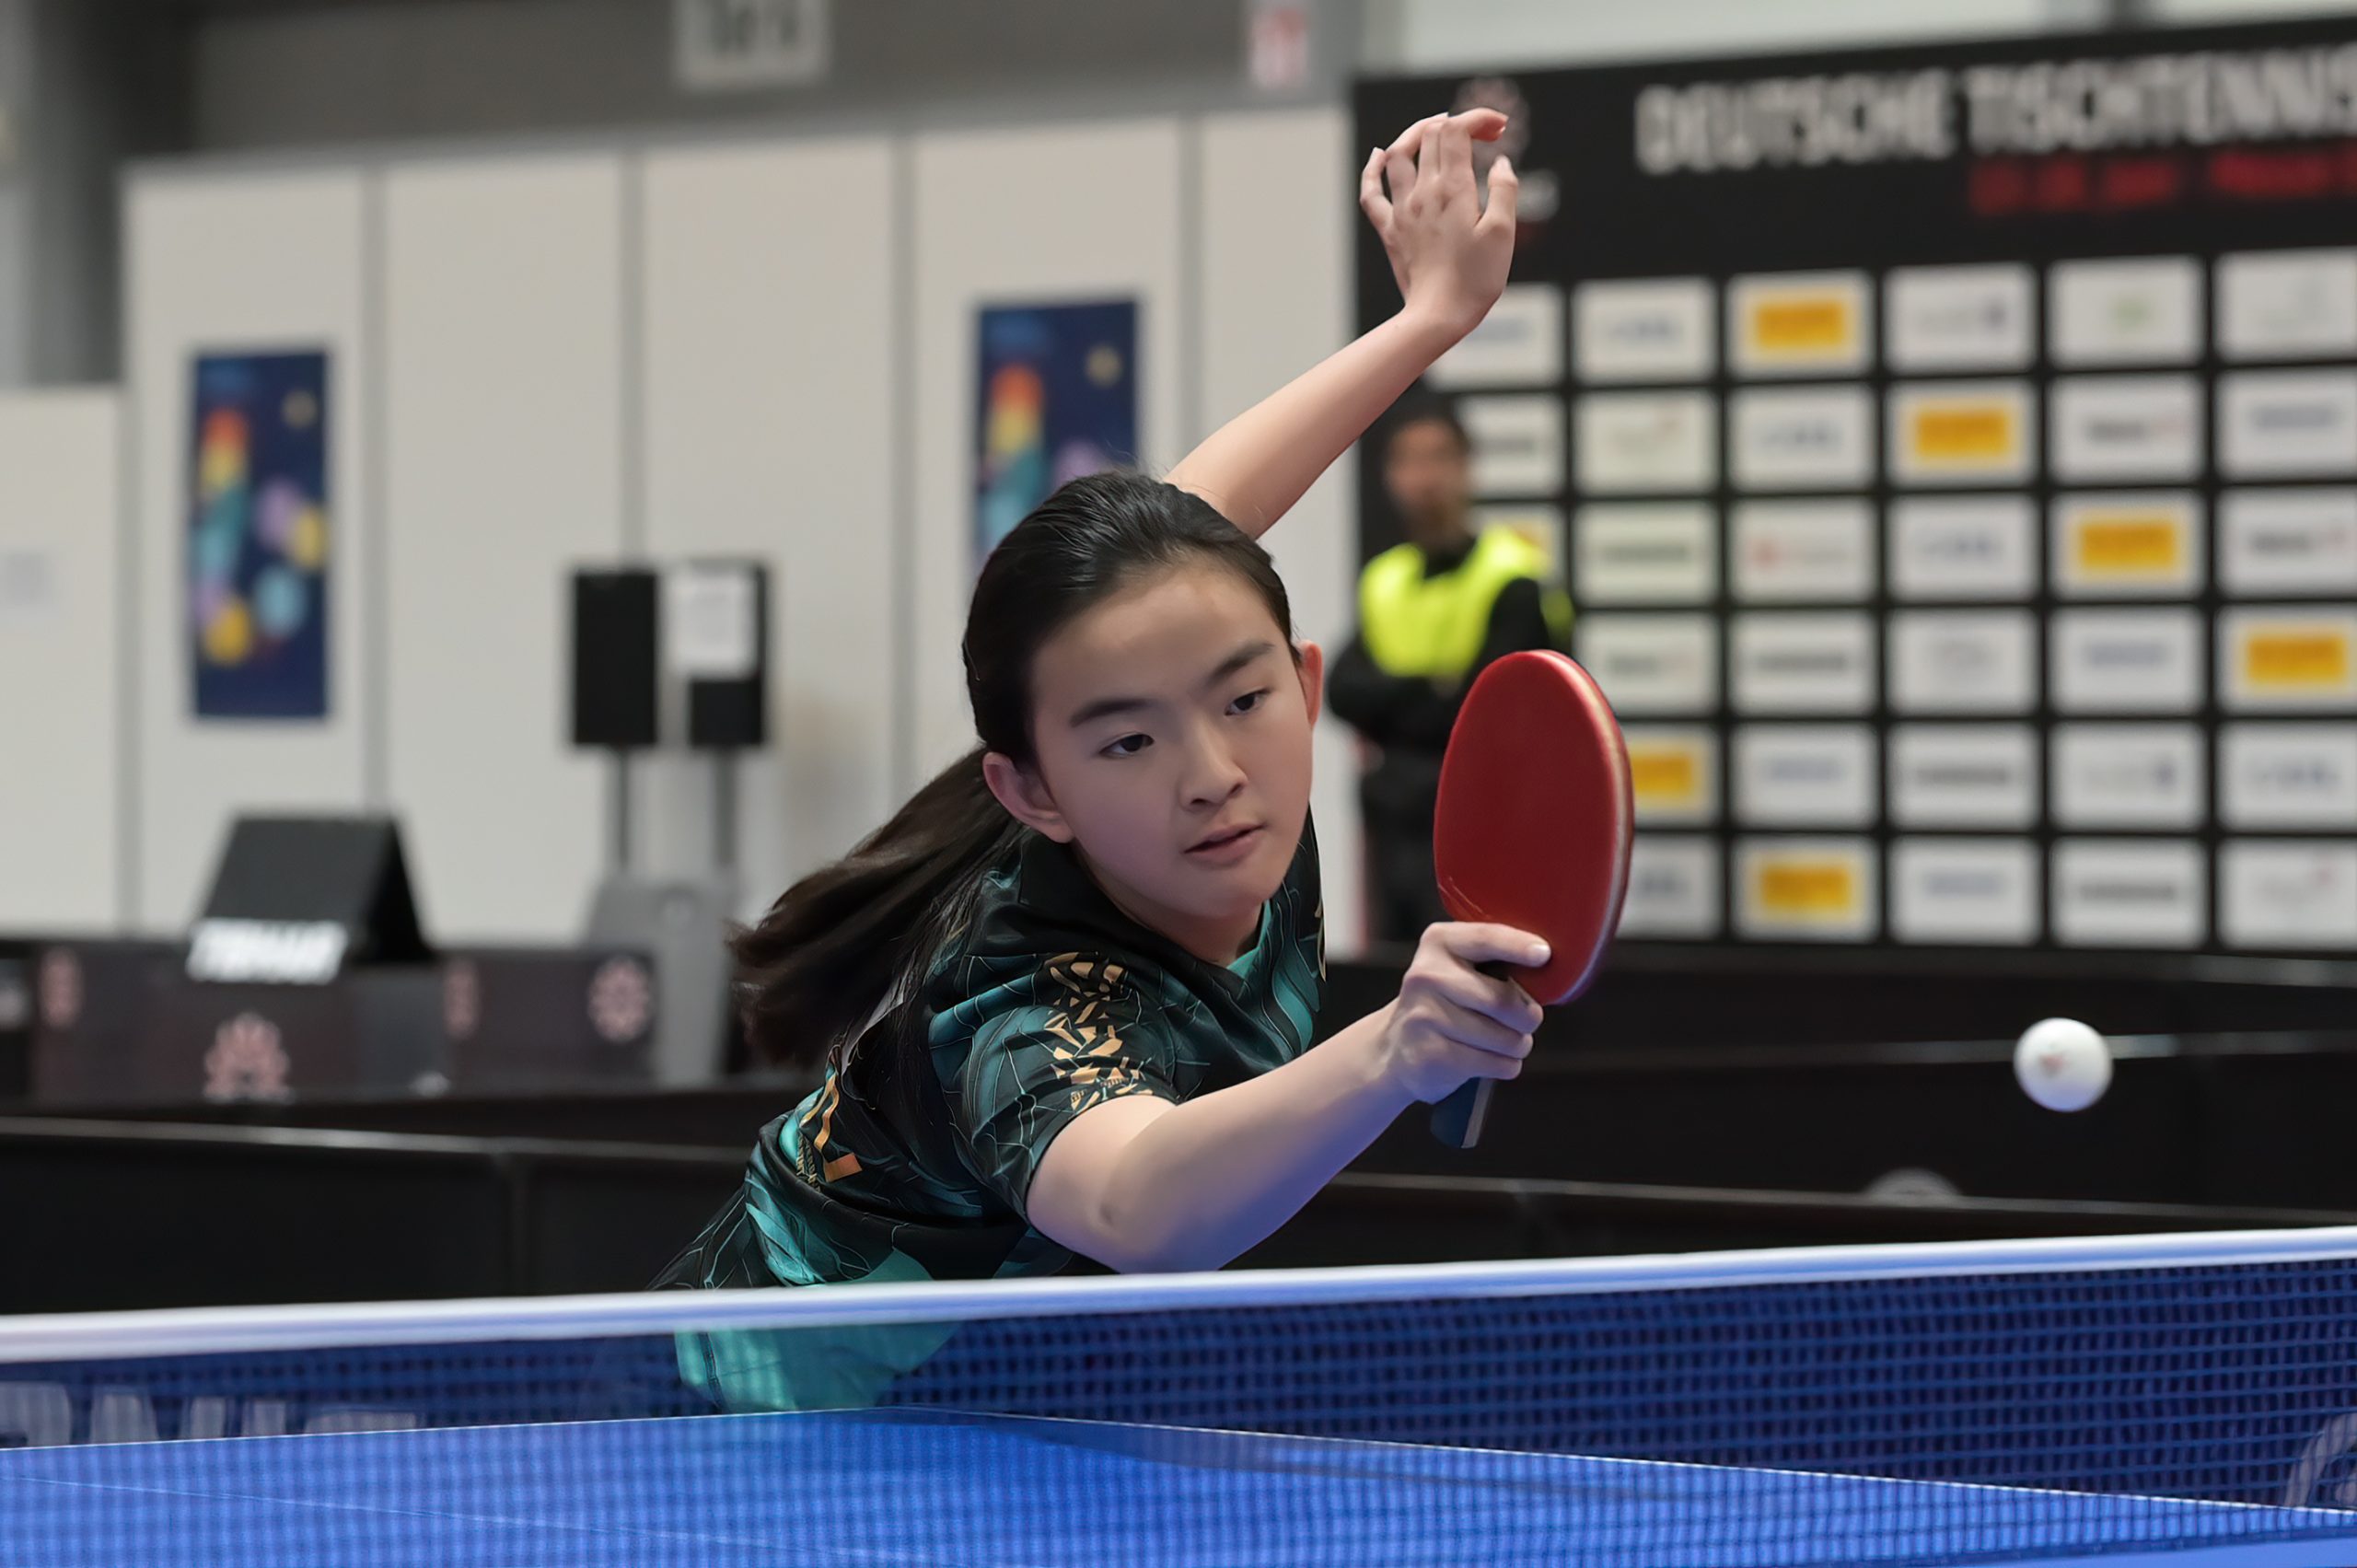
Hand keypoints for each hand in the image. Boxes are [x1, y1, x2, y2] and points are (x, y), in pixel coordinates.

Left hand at [1358, 109, 1519, 340]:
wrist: (1439, 316)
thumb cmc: (1476, 279)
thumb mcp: (1503, 233)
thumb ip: (1505, 191)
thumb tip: (1500, 162)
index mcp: (1453, 189)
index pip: (1456, 131)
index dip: (1477, 118)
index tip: (1499, 127)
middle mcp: (1422, 192)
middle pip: (1429, 135)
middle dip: (1457, 123)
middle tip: (1482, 134)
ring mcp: (1401, 210)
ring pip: (1397, 154)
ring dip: (1415, 134)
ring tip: (1435, 130)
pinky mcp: (1389, 230)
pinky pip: (1371, 193)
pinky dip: (1372, 169)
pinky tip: (1379, 155)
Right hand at [1371, 923, 1546, 1103]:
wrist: (1396, 1047)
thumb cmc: (1449, 1002)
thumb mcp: (1463, 967)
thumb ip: (1499, 960)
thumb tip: (1548, 964)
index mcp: (1440, 942)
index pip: (1486, 939)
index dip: (1519, 947)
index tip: (1545, 954)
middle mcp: (1426, 975)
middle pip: (1503, 1001)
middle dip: (1529, 1017)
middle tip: (1526, 1020)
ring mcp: (1424, 1016)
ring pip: (1504, 1039)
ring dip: (1517, 1045)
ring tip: (1504, 1041)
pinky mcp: (1429, 1054)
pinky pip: (1494, 1064)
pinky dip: (1505, 1065)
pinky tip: (1490, 1059)